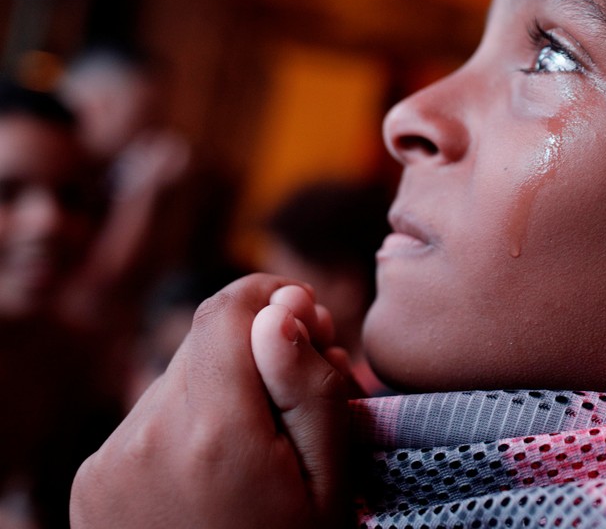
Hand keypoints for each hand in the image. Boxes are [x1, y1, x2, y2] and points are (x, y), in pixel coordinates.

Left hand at [70, 274, 351, 527]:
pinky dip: (189, 425)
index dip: (276, 300)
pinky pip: (151, 417)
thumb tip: (283, 306)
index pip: (229, 308)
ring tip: (263, 447)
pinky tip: (220, 470)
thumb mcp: (330, 486)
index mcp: (214, 432)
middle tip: (305, 395)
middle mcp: (147, 434)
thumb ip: (309, 390)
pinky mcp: (92, 479)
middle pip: (207, 342)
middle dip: (259, 351)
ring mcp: (109, 459)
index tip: (313, 326)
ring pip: (180, 379)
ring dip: (225, 391)